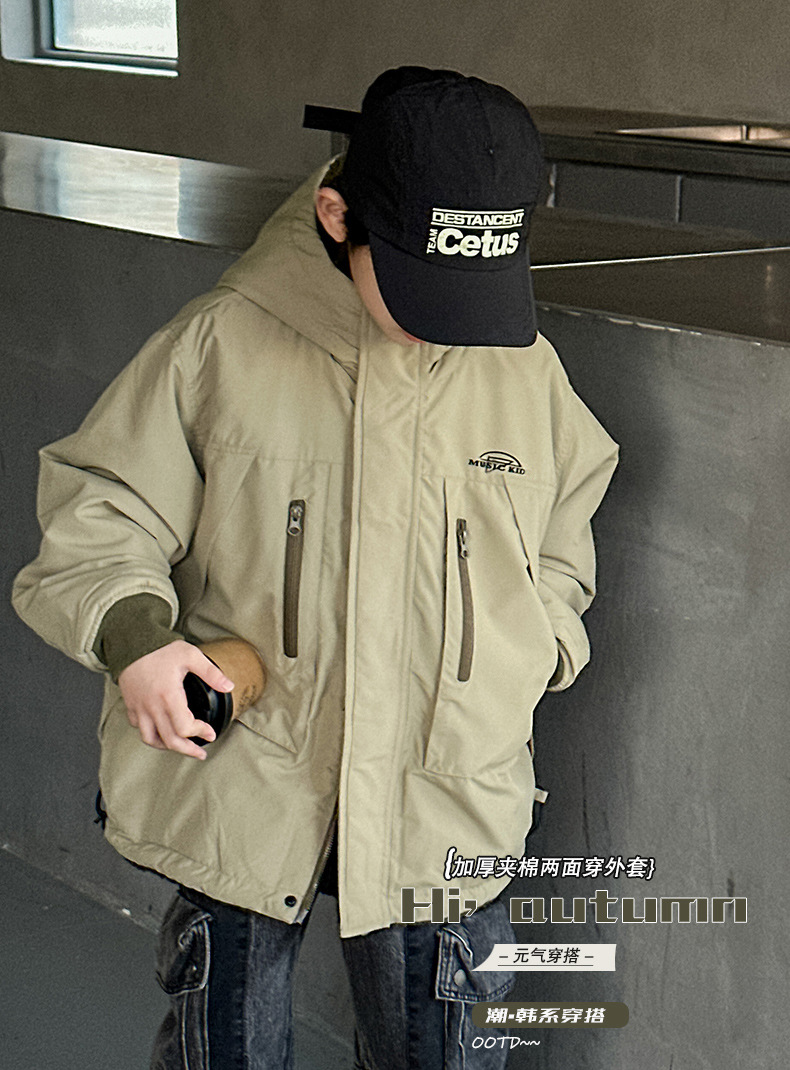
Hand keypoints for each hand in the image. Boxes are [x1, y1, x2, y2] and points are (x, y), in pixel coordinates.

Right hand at [118, 640, 233, 759]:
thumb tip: (229, 686)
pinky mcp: (131, 706)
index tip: (210, 732)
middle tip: (200, 753)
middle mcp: (152, 706)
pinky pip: (139, 728)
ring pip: (151, 739)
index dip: (199, 733)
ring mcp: (139, 708)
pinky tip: (162, 732)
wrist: (131, 643)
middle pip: (170, 740)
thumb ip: (211, 672)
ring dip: (168, 746)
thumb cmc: (160, 649)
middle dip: (188, 750)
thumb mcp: (190, 655)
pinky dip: (152, 735)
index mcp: (168, 696)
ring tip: (181, 747)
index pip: (184, 727)